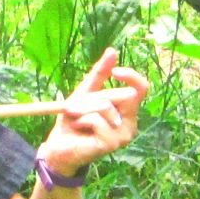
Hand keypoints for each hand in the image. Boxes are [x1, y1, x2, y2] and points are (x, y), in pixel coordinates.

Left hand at [39, 49, 147, 176]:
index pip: (141, 89)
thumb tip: (112, 51)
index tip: (115, 72)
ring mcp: (123, 136)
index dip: (131, 76)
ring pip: (107, 107)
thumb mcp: (84, 93)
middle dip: (95, 96)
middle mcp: (130, 124)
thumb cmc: (73, 121)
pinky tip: (79, 129)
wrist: (58, 147)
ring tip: (76, 119)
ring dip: (84, 109)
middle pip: (124, 95)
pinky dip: (83, 120)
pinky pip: (97, 120)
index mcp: (127, 111)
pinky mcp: (111, 144)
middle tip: (75, 107)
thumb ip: (99, 74)